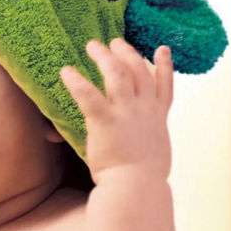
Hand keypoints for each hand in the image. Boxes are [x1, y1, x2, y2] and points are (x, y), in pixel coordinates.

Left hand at [59, 38, 173, 184]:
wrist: (138, 188)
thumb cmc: (143, 178)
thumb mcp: (152, 155)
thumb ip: (145, 143)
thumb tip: (139, 146)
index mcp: (157, 119)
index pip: (164, 87)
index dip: (164, 66)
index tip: (162, 49)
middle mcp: (144, 110)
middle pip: (139, 71)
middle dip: (127, 53)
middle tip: (115, 42)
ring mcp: (127, 113)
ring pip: (118, 74)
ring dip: (105, 57)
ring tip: (92, 45)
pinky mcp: (105, 121)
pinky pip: (88, 95)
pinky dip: (76, 81)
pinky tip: (66, 72)